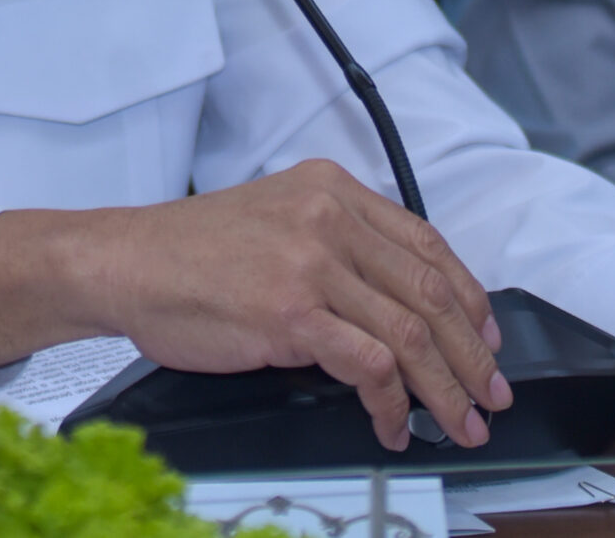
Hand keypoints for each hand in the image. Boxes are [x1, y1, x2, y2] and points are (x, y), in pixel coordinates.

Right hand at [0, 160, 509, 451]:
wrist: (123, 262)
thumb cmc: (187, 253)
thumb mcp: (275, 220)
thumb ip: (335, 249)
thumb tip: (394, 310)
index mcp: (330, 190)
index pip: (425, 244)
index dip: (467, 297)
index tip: (485, 336)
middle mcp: (329, 218)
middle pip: (430, 291)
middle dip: (472, 353)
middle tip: (491, 393)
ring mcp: (312, 264)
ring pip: (411, 334)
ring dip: (446, 389)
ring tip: (459, 423)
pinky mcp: (293, 313)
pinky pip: (369, 366)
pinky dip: (392, 405)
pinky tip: (390, 425)